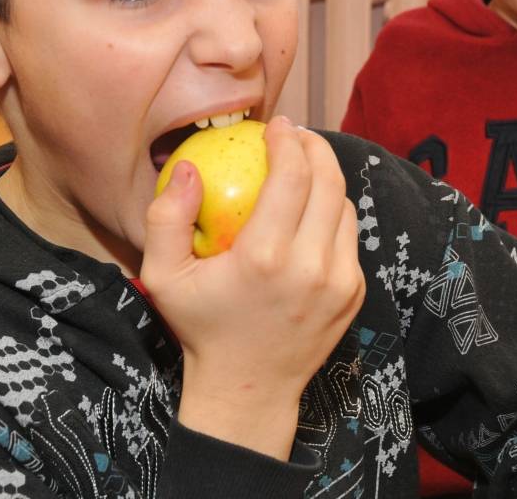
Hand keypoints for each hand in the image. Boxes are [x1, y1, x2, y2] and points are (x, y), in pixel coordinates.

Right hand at [141, 116, 364, 458]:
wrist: (248, 389)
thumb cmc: (201, 327)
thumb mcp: (162, 278)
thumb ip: (166, 219)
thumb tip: (190, 168)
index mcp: (266, 257)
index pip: (292, 176)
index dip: (288, 140)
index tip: (276, 125)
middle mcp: (311, 267)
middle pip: (329, 182)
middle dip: (315, 147)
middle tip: (295, 134)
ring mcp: (340, 282)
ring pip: (345, 207)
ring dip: (326, 179)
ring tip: (304, 167)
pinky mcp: (353, 293)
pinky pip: (348, 238)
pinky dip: (332, 215)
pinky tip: (311, 210)